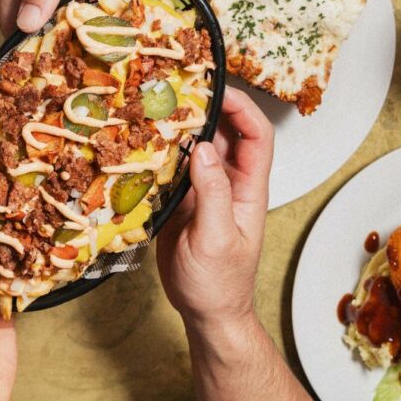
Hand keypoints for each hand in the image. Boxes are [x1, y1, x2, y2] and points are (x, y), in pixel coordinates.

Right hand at [156, 88, 273, 328]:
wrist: (206, 313)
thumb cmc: (221, 284)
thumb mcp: (217, 239)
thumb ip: (212, 193)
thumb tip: (203, 149)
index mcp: (248, 188)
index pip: (257, 135)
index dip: (242, 108)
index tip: (218, 90)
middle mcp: (229, 181)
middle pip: (225, 132)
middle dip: (207, 106)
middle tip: (179, 88)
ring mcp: (205, 188)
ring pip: (197, 145)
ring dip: (181, 126)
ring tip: (156, 105)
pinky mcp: (182, 199)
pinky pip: (174, 165)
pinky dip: (162, 150)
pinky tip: (143, 139)